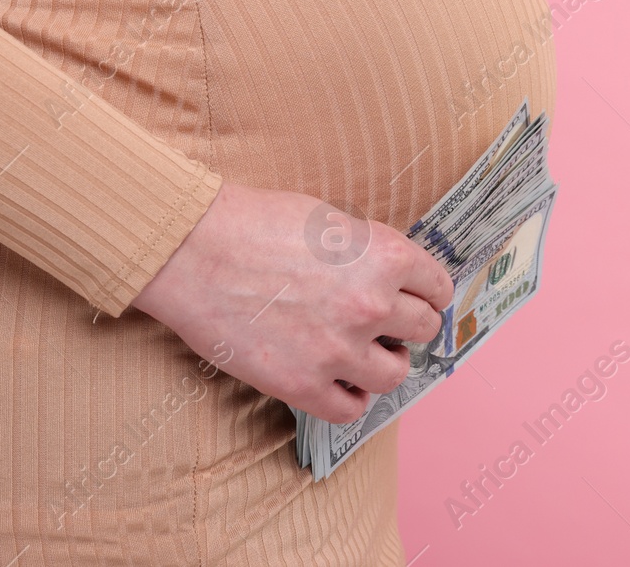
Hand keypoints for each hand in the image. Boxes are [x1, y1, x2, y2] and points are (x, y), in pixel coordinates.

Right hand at [132, 181, 453, 423]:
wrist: (193, 250)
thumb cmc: (255, 223)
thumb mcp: (330, 220)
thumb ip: (369, 251)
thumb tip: (392, 277)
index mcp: (385, 256)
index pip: (437, 288)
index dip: (426, 292)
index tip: (417, 299)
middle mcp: (372, 304)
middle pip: (423, 330)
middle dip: (406, 325)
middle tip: (385, 324)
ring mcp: (339, 349)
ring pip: (395, 373)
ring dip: (384, 363)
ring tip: (363, 354)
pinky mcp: (303, 384)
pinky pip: (352, 409)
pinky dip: (351, 397)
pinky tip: (338, 382)